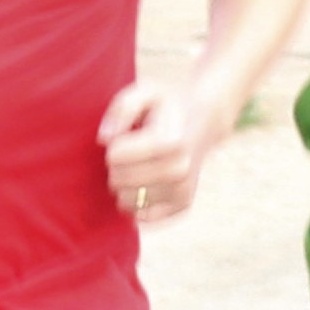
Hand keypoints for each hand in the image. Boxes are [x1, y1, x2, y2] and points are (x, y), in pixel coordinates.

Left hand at [99, 75, 213, 223]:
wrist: (204, 119)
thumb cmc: (165, 105)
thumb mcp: (143, 93)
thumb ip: (121, 109)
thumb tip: (104, 140)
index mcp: (169, 142)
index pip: (114, 157)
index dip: (114, 145)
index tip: (127, 136)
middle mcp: (180, 169)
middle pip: (119, 182)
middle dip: (117, 167)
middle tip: (132, 152)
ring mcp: (183, 190)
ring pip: (128, 203)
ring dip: (125, 186)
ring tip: (138, 167)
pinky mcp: (183, 204)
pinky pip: (144, 217)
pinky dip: (137, 203)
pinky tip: (144, 185)